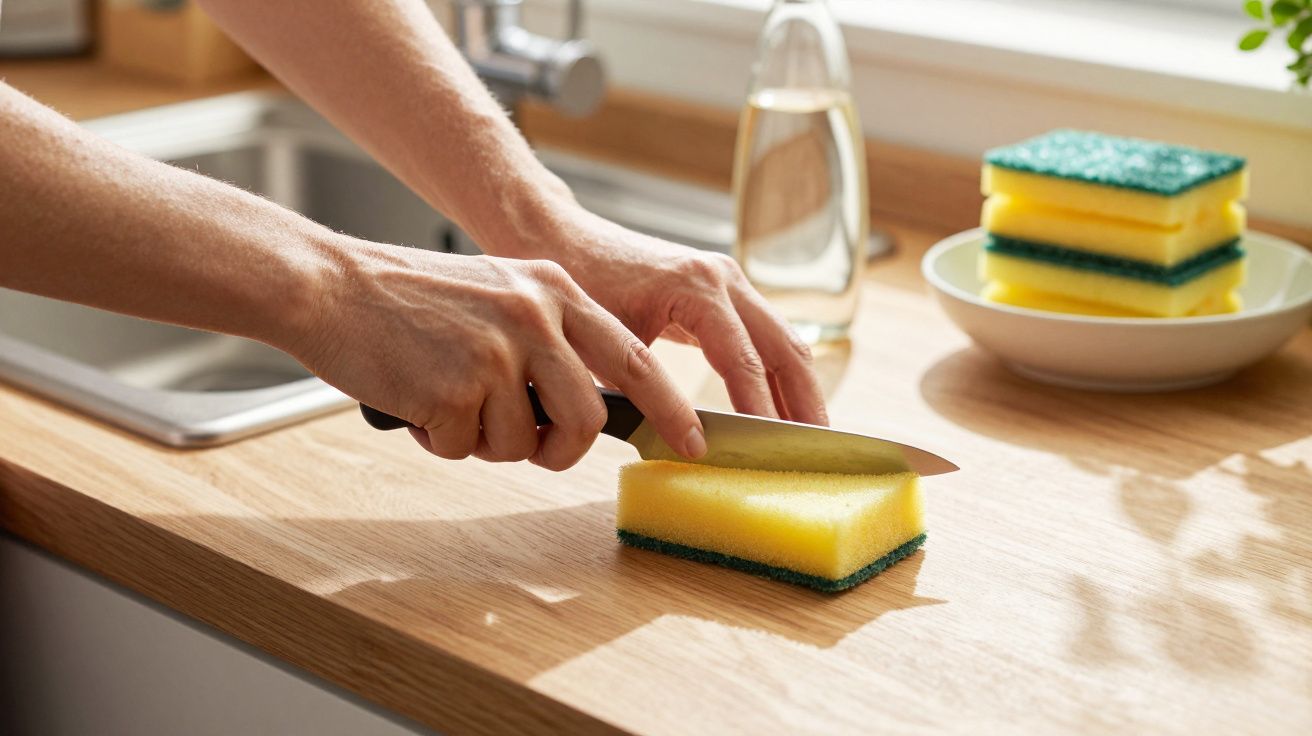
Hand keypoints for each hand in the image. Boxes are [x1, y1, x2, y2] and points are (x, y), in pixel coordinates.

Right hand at [290, 239, 705, 469]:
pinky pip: (469, 448)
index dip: (672, 406)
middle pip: (589, 418)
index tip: (691, 442)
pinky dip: (443, 440)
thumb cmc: (410, 300)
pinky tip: (419, 400)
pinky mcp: (455, 388)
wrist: (329, 286)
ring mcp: (497, 352)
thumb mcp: (500, 294)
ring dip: (487, 441)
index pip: (636, 358)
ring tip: (450, 402)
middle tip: (532, 447)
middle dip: (563, 450)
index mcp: (555, 289)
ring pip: (525, 441)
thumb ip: (551, 338)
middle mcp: (536, 316)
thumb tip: (591, 407)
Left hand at [549, 207, 828, 425]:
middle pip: (785, 348)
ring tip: (812, 438)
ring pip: (785, 341)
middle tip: (817, 451)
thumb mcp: (608, 341)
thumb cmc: (579, 287)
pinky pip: (766, 335)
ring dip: (801, 389)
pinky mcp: (726, 291)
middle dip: (804, 402)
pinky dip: (780, 373)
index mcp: (697, 288)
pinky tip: (785, 408)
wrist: (564, 239)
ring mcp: (730, 281)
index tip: (771, 450)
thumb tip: (680, 442)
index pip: (744, 360)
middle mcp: (724, 278)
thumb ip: (645, 388)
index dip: (760, 410)